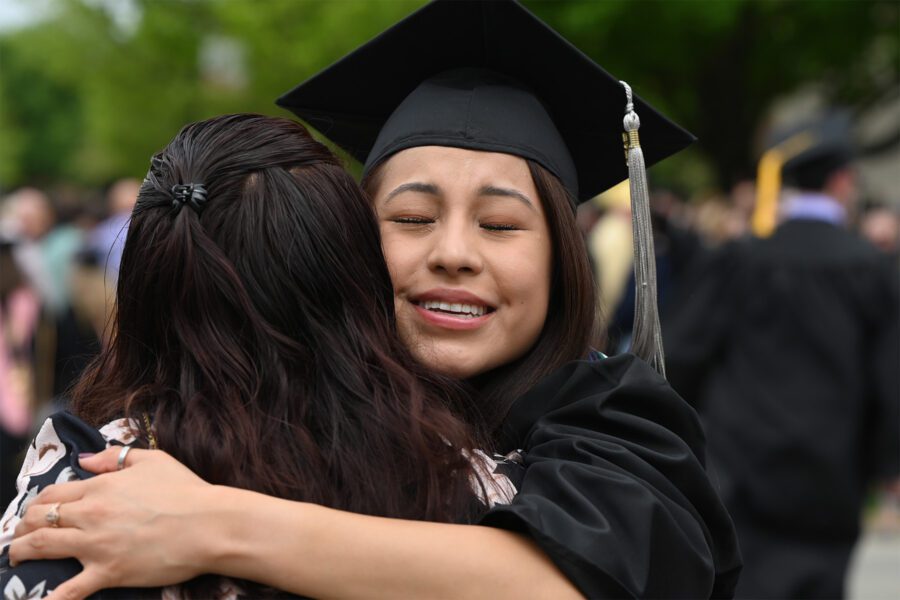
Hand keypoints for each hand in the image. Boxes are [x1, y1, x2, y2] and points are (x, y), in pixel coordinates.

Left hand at [10, 447, 216, 599]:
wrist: (209, 524)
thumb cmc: (186, 490)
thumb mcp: (153, 460)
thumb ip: (115, 456)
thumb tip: (84, 460)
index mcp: (102, 486)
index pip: (54, 494)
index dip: (38, 503)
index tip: (34, 512)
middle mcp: (92, 514)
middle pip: (40, 519)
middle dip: (23, 528)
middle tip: (20, 536)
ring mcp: (97, 545)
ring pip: (43, 547)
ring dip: (22, 552)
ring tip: (15, 558)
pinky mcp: (108, 572)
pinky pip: (69, 590)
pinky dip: (50, 598)